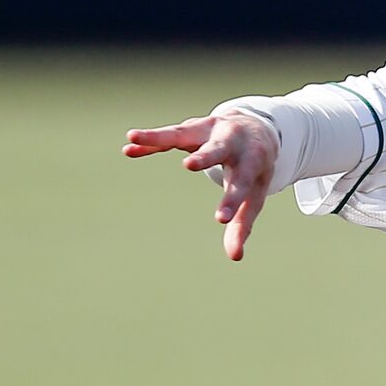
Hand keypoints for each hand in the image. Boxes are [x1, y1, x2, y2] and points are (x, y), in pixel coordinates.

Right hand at [122, 111, 278, 260]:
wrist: (256, 128)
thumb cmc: (254, 170)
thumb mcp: (254, 196)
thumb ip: (242, 225)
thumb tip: (235, 257)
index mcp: (252, 161)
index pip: (242, 184)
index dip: (232, 202)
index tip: (221, 220)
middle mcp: (232, 141)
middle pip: (217, 149)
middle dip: (205, 157)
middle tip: (190, 165)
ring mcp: (209, 130)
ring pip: (183, 133)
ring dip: (158, 137)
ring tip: (132, 137)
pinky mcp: (191, 128)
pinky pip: (167, 136)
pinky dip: (149, 142)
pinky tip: (129, 148)